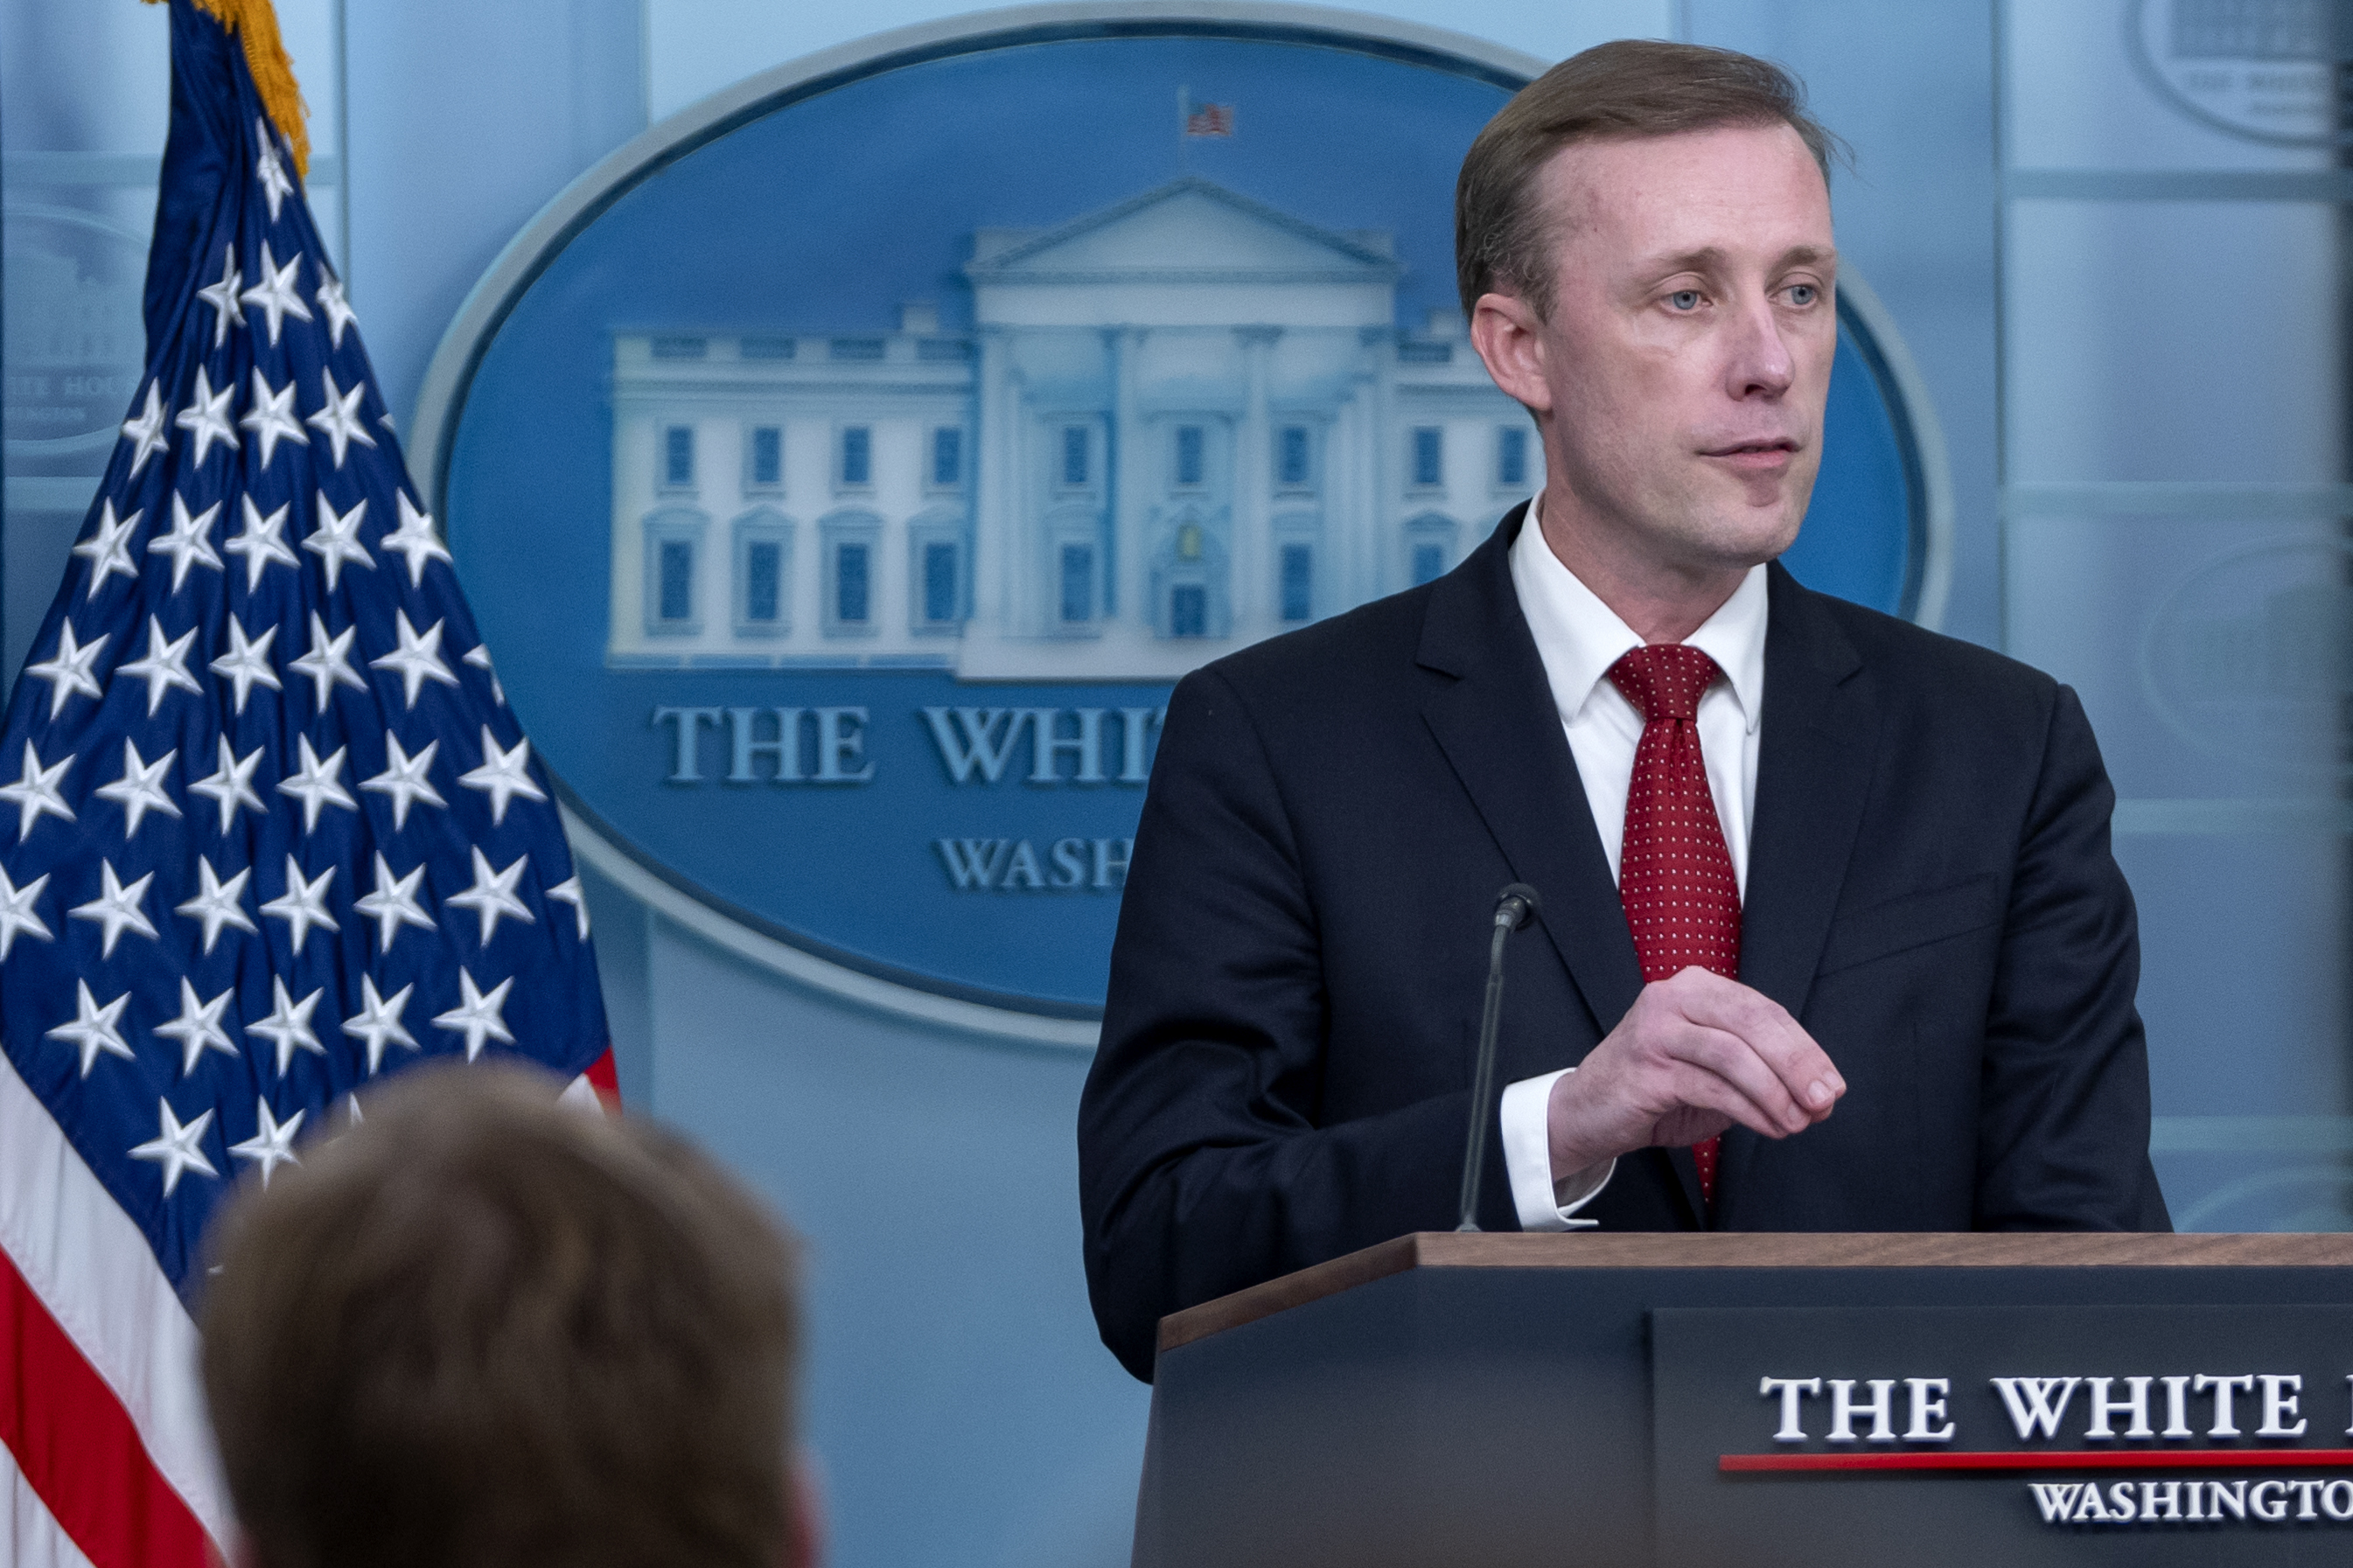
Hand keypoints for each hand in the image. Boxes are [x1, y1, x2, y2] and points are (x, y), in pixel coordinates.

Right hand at [1546, 967, 1843, 1177]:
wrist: (1587, 1112)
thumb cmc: (1654, 1089)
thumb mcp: (1715, 1073)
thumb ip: (1760, 1075)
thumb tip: (1817, 1096)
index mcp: (1697, 989)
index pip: (1764, 1010)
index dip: (1804, 1048)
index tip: (1832, 1084)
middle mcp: (1674, 998)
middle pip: (1752, 1021)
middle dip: (1797, 1063)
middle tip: (1823, 1099)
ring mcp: (1656, 1029)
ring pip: (1733, 1053)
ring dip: (1775, 1092)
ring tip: (1797, 1122)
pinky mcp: (1646, 1067)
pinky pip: (1711, 1086)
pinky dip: (1749, 1110)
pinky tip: (1768, 1126)